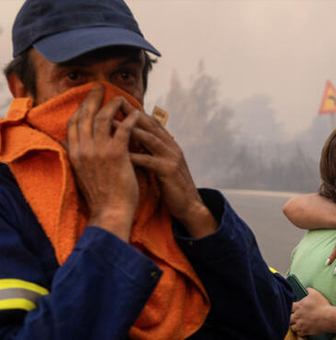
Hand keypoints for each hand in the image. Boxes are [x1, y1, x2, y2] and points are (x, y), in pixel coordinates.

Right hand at [67, 84, 140, 240]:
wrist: (111, 211)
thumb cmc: (100, 194)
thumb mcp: (80, 172)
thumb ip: (73, 154)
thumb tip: (63, 140)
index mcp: (74, 153)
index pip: (74, 123)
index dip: (81, 108)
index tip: (88, 98)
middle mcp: (83, 149)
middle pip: (85, 115)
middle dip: (93, 98)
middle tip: (100, 86)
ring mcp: (98, 151)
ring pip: (103, 119)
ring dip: (112, 105)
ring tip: (121, 97)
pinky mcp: (116, 155)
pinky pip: (123, 129)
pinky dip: (129, 119)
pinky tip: (136, 113)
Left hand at [123, 100, 217, 238]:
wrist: (189, 205)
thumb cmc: (171, 186)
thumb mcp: (162, 164)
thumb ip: (151, 151)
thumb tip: (133, 140)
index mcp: (170, 144)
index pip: (151, 122)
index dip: (135, 111)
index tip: (117, 101)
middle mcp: (172, 147)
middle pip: (150, 125)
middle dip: (131, 113)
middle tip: (113, 103)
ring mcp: (172, 158)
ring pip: (149, 138)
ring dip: (129, 130)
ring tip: (110, 124)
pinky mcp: (169, 171)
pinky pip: (149, 160)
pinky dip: (134, 155)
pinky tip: (119, 153)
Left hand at [290, 288, 331, 335]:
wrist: (328, 318)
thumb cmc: (322, 305)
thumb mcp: (316, 294)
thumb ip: (309, 290)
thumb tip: (307, 288)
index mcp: (298, 307)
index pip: (288, 307)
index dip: (290, 307)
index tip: (292, 308)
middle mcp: (297, 316)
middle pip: (287, 318)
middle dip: (289, 317)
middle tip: (293, 316)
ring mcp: (301, 325)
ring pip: (291, 327)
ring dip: (293, 325)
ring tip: (296, 323)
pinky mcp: (305, 331)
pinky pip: (298, 333)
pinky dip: (299, 331)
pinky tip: (301, 329)